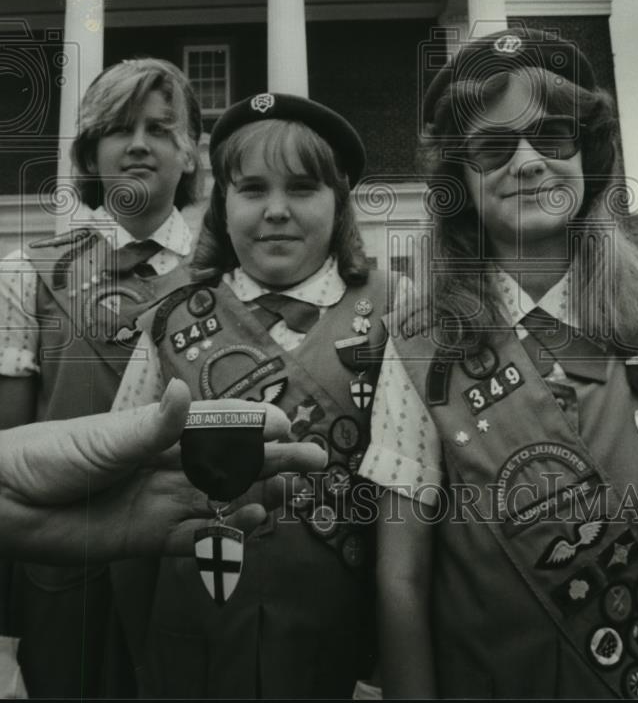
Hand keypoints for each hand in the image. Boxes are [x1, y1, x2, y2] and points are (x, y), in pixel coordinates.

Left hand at [0, 380, 326, 561]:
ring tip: (288, 498)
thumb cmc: (51, 455)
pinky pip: (198, 538)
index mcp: (161, 430)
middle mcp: (169, 464)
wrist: (9, 503)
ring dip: (258, 497)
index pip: (221, 425)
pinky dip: (226, 535)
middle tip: (313, 460)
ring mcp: (163, 501)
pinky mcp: (150, 537)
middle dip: (274, 459)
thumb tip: (184, 393)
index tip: (286, 425)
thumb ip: (152, 425)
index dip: (255, 425)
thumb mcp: (105, 437)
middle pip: (233, 463)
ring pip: (224, 500)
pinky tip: (250, 528)